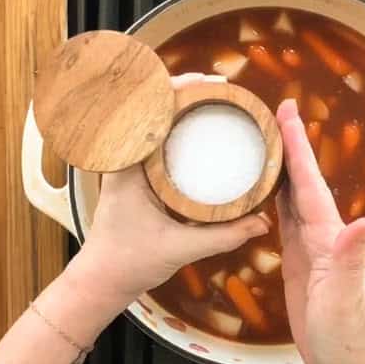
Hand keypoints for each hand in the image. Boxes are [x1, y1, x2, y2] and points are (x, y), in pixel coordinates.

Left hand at [68, 74, 269, 311]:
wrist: (101, 280)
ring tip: (213, 99)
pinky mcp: (134, 174)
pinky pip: (152, 138)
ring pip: (149, 120)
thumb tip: (263, 222)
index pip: (145, 110)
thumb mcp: (181, 248)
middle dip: (183, 89)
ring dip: (177, 104)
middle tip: (221, 88)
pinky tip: (196, 126)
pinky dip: (172, 126)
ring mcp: (127, 165)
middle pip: (149, 107)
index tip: (209, 83)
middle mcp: (123, 158)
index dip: (176, 87)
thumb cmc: (129, 263)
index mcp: (127, 166)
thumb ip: (224, 235)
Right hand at [275, 99, 364, 363]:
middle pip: (301, 183)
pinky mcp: (299, 265)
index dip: (299, 149)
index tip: (288, 114)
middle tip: (275, 113)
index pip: (310, 185)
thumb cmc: (348, 336)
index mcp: (329, 239)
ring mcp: (311, 250)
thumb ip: (350, 260)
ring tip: (266, 141)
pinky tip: (264, 192)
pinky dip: (274, 202)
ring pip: (292, 199)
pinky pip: (284, 223)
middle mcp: (322, 237)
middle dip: (290, 147)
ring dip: (281, 169)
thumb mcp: (345, 298)